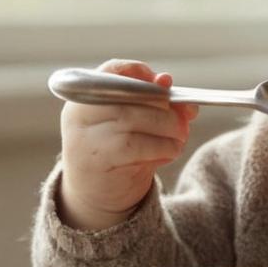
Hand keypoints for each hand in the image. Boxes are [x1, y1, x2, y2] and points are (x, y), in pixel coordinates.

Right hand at [58, 59, 197, 230]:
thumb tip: (167, 80)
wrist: (95, 196)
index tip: (163, 83)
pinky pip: (138, 145)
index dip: (140, 71)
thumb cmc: (118, 153)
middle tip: (186, 117)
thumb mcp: (134, 124)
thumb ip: (151, 101)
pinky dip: (163, 146)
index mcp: (87, 96)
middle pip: (131, 95)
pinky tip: (171, 151)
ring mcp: (86, 136)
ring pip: (136, 118)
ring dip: (169, 127)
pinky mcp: (99, 159)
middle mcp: (81, 113)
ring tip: (180, 138)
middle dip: (165, 105)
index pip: (111, 70)